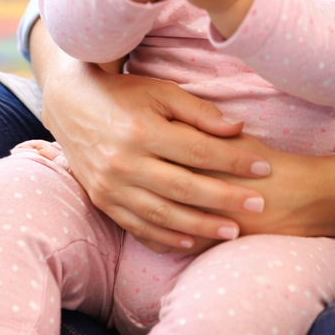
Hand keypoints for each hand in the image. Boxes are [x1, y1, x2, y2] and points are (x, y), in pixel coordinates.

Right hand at [30, 20, 271, 252]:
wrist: (71, 104)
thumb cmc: (125, 94)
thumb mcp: (161, 92)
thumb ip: (199, 112)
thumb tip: (237, 130)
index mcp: (141, 130)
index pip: (198, 151)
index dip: (233, 161)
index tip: (263, 168)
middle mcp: (123, 161)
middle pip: (184, 187)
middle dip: (225, 199)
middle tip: (258, 205)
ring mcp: (110, 185)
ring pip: (162, 214)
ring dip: (200, 226)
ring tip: (232, 231)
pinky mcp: (102, 200)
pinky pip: (137, 226)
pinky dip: (164, 237)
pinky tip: (190, 242)